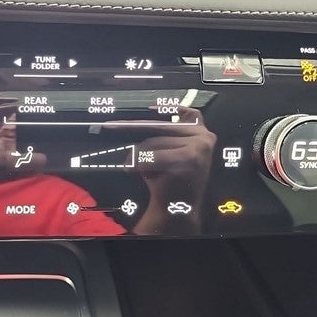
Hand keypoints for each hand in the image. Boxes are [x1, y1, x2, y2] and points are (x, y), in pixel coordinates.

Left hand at [104, 107, 215, 233]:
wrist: (176, 209)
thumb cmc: (170, 178)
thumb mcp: (172, 151)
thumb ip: (168, 132)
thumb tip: (146, 115)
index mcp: (204, 132)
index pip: (186, 114)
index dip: (166, 109)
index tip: (149, 107)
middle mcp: (205, 137)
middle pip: (161, 128)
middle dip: (134, 131)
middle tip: (111, 127)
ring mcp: (199, 148)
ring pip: (154, 142)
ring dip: (139, 155)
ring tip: (135, 167)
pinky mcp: (189, 158)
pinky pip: (153, 154)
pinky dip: (141, 163)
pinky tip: (138, 171)